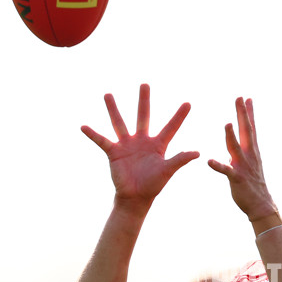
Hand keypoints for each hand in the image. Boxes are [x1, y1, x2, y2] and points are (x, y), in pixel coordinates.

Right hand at [81, 84, 198, 207]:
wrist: (135, 197)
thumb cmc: (153, 185)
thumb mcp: (167, 171)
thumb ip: (180, 160)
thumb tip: (197, 153)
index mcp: (157, 144)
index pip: (171, 127)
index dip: (180, 116)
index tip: (189, 103)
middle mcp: (142, 141)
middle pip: (143, 116)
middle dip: (144, 100)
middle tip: (145, 84)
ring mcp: (127, 145)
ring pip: (119, 123)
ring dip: (113, 109)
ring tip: (108, 95)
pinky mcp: (114, 152)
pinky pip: (101, 141)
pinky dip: (92, 134)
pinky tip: (83, 126)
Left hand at [208, 97, 276, 220]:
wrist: (261, 204)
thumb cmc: (253, 184)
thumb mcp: (249, 163)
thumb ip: (241, 151)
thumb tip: (234, 141)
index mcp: (251, 151)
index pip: (250, 128)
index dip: (248, 113)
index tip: (247, 98)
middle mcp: (249, 156)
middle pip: (245, 131)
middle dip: (242, 114)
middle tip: (239, 98)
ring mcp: (243, 167)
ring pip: (236, 148)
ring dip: (231, 137)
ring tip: (227, 124)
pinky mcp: (237, 179)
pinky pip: (226, 171)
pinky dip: (218, 165)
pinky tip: (209, 161)